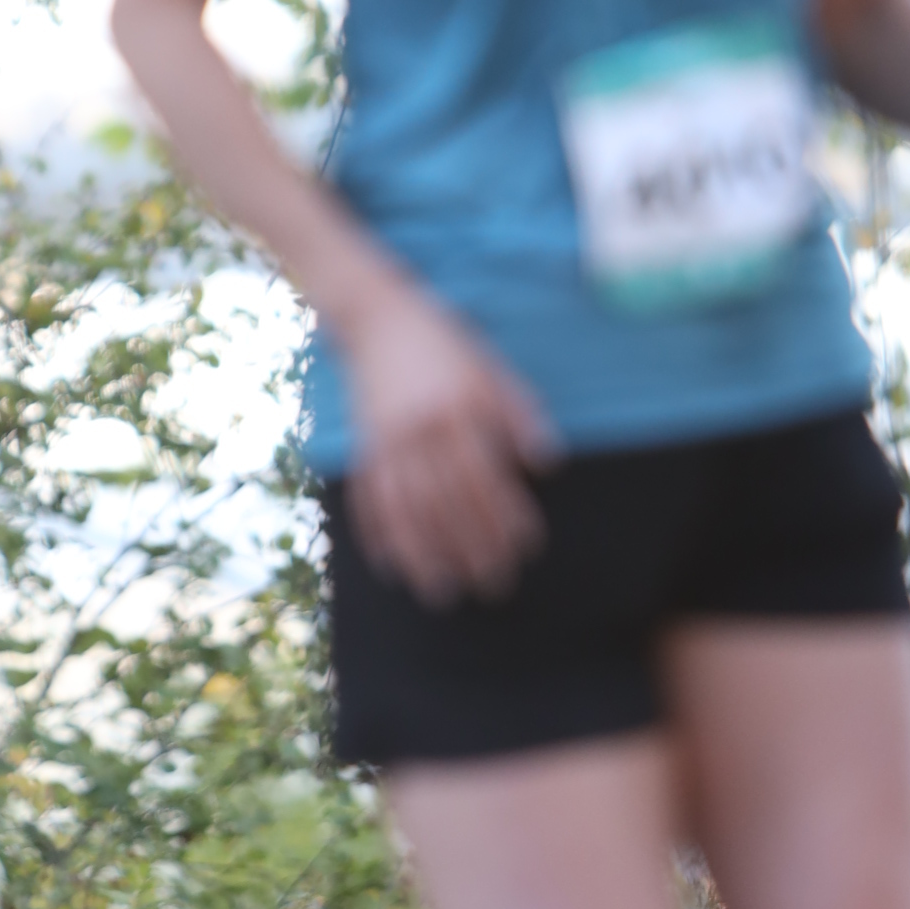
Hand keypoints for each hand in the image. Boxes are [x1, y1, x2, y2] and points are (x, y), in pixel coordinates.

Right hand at [342, 274, 559, 603]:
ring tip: (443, 592)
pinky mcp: (362, 446)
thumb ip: (519, 415)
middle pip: (447, 502)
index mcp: (457, 409)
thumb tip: (548, 465)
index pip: (486, 476)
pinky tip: (392, 566)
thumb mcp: (491, 368)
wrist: (376, 317)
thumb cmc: (445, 344)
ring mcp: (385, 441)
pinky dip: (378, 536)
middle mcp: (419, 430)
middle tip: (493, 585)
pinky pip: (368, 498)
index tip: (526, 549)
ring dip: (424, 556)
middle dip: (471, 548)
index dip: (507, 516)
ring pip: (405, 510)